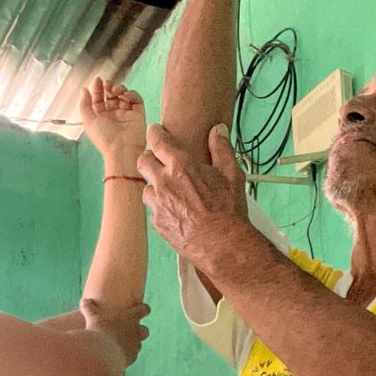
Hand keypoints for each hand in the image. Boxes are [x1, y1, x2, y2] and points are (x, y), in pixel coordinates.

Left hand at [80, 78, 146, 165]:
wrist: (122, 150)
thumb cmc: (105, 139)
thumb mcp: (88, 121)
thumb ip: (84, 104)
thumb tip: (84, 90)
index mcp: (101, 117)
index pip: (99, 99)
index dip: (97, 88)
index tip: (97, 79)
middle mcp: (114, 115)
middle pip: (111, 95)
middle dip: (108, 86)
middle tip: (107, 84)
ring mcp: (126, 114)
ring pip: (123, 95)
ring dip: (119, 88)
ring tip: (115, 89)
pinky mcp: (138, 114)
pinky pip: (136, 99)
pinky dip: (130, 94)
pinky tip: (124, 95)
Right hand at [81, 299, 150, 365]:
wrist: (102, 351)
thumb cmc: (98, 330)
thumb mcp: (92, 316)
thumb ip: (89, 307)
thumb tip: (84, 300)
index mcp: (131, 317)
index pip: (144, 309)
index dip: (144, 309)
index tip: (142, 309)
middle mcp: (136, 331)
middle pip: (145, 330)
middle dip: (140, 330)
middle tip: (132, 330)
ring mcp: (135, 345)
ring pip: (139, 344)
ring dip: (133, 344)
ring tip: (122, 344)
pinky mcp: (131, 358)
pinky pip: (131, 356)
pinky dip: (126, 355)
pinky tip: (117, 356)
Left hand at [137, 123, 247, 265]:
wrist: (222, 245)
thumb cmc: (228, 210)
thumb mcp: (231, 174)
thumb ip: (222, 149)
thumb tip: (218, 131)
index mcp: (181, 166)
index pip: (158, 141)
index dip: (155, 133)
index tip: (156, 131)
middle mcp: (164, 183)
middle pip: (143, 162)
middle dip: (149, 158)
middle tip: (158, 160)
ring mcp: (158, 205)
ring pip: (146, 188)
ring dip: (154, 186)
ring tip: (168, 189)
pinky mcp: (158, 224)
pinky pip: (153, 211)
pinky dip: (160, 208)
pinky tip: (173, 210)